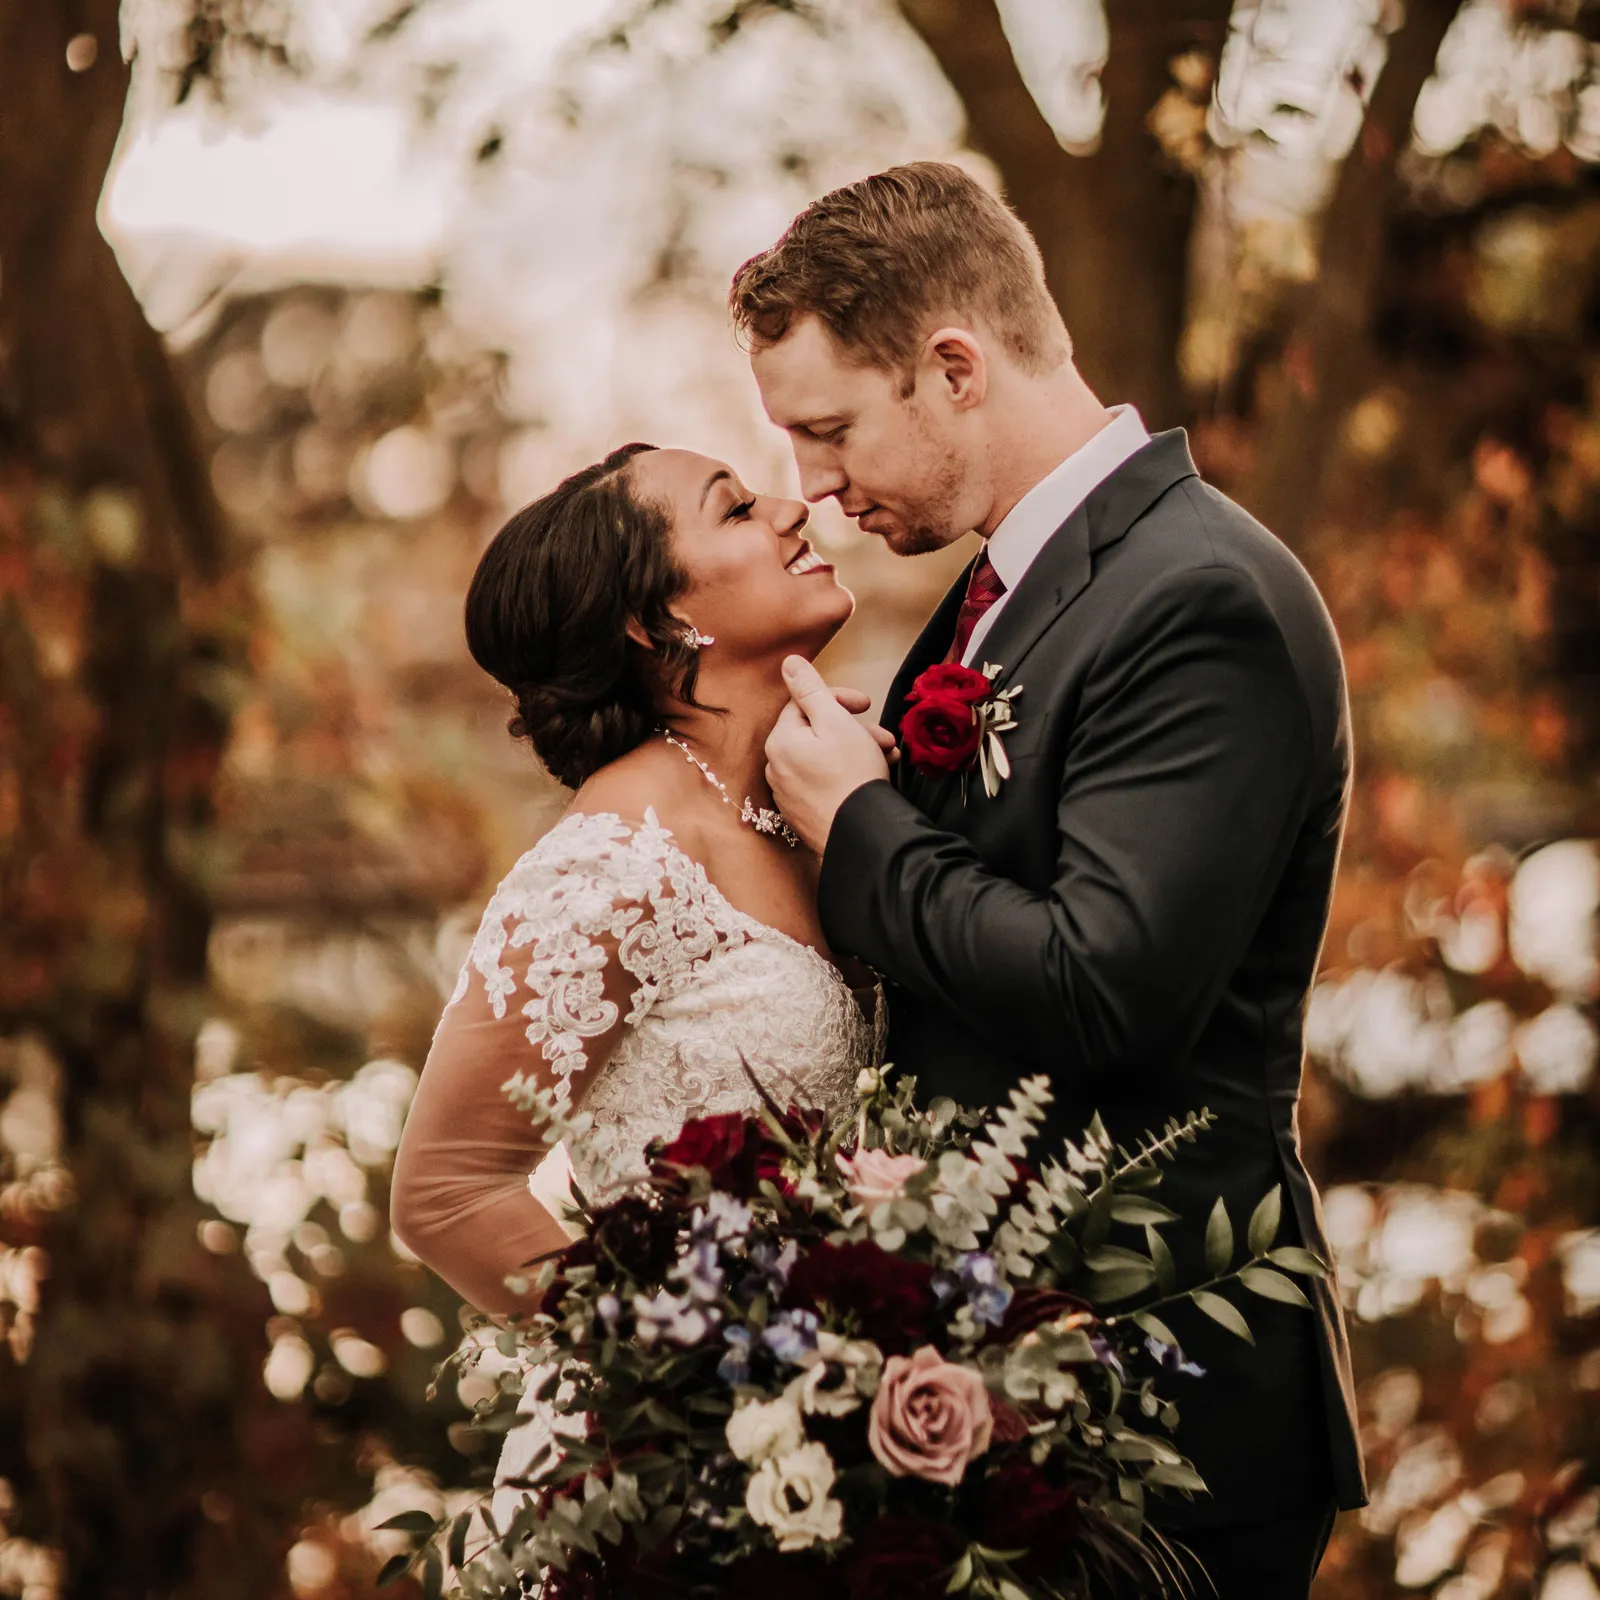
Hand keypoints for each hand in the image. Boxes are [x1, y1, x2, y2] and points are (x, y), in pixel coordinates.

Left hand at [765, 656, 891, 852]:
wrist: (861, 834)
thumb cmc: (851, 775)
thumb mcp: (835, 721)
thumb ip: (810, 689)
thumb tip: (788, 662)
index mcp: (780, 741)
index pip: (804, 704)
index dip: (837, 699)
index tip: (865, 704)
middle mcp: (776, 768)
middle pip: (815, 733)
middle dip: (852, 729)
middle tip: (883, 736)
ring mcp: (788, 794)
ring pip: (823, 759)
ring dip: (856, 751)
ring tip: (886, 757)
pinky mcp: (803, 815)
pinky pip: (823, 783)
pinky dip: (846, 775)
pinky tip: (871, 778)